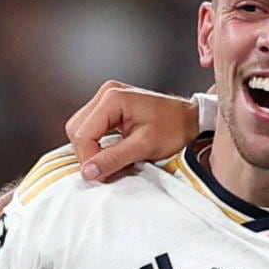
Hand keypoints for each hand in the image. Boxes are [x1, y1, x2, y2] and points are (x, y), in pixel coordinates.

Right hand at [62, 80, 198, 181]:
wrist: (192, 119)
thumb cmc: (175, 128)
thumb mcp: (145, 146)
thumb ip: (114, 158)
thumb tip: (88, 172)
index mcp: (113, 97)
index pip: (83, 133)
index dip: (88, 158)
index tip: (100, 176)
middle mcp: (106, 93)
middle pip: (77, 130)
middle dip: (88, 154)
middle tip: (106, 171)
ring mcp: (107, 98)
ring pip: (81, 130)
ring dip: (92, 151)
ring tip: (112, 162)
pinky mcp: (110, 107)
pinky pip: (91, 128)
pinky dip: (98, 145)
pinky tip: (113, 153)